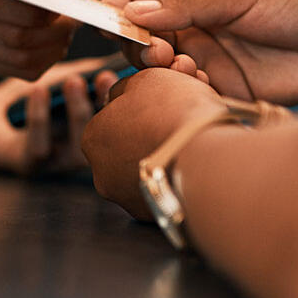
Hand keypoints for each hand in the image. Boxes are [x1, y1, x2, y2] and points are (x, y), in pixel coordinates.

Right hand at [0, 0, 78, 79]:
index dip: (31, 8)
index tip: (59, 2)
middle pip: (9, 35)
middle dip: (51, 31)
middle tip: (74, 19)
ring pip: (14, 58)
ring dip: (50, 49)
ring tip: (65, 31)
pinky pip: (11, 69)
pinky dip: (40, 61)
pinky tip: (49, 43)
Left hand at [0, 58, 115, 174]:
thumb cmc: (20, 101)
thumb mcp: (54, 80)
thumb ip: (81, 71)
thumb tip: (114, 56)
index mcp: (89, 134)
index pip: (117, 124)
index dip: (123, 101)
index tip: (124, 73)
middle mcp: (76, 155)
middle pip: (104, 141)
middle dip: (107, 108)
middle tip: (103, 77)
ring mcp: (53, 165)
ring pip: (77, 153)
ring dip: (78, 114)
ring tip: (73, 81)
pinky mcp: (27, 167)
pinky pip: (39, 148)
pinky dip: (40, 117)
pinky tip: (38, 91)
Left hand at [82, 68, 225, 218]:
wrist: (206, 157)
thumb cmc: (172, 111)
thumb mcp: (145, 78)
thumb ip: (126, 88)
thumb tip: (119, 95)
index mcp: (91, 138)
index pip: (113, 119)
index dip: (141, 108)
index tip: (164, 104)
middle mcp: (101, 174)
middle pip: (128, 148)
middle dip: (149, 136)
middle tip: (179, 124)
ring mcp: (127, 200)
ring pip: (148, 172)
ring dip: (164, 159)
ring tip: (193, 145)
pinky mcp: (154, 219)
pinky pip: (166, 192)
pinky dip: (177, 180)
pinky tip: (196, 167)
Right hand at [103, 0, 297, 103]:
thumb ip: (188, 4)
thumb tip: (135, 12)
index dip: (113, 9)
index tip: (101, 22)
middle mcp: (192, 27)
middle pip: (137, 37)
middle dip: (137, 44)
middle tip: (159, 50)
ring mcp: (206, 59)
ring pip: (157, 69)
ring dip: (160, 68)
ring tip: (185, 66)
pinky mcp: (222, 90)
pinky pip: (184, 93)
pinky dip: (183, 90)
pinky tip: (203, 82)